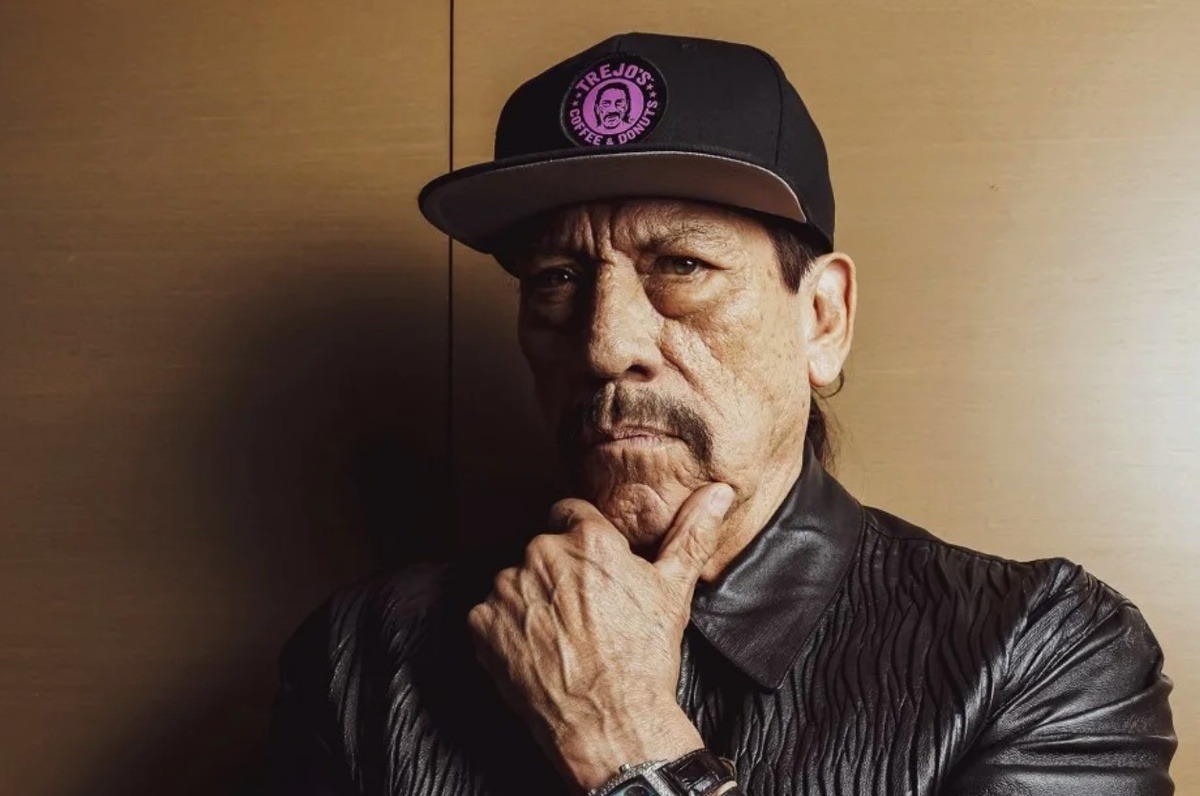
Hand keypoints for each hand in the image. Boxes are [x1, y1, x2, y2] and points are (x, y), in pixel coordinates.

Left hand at [467, 482, 735, 790]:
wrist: (610, 722)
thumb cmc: (644, 657)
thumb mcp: (673, 590)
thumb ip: (691, 532)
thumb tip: (720, 492)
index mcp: (587, 537)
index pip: (571, 513)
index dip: (583, 541)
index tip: (592, 570)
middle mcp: (541, 553)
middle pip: (543, 549)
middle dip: (558, 573)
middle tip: (584, 612)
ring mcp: (507, 589)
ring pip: (516, 581)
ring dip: (531, 600)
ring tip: (561, 635)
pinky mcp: (482, 624)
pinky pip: (490, 615)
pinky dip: (506, 631)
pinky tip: (536, 651)